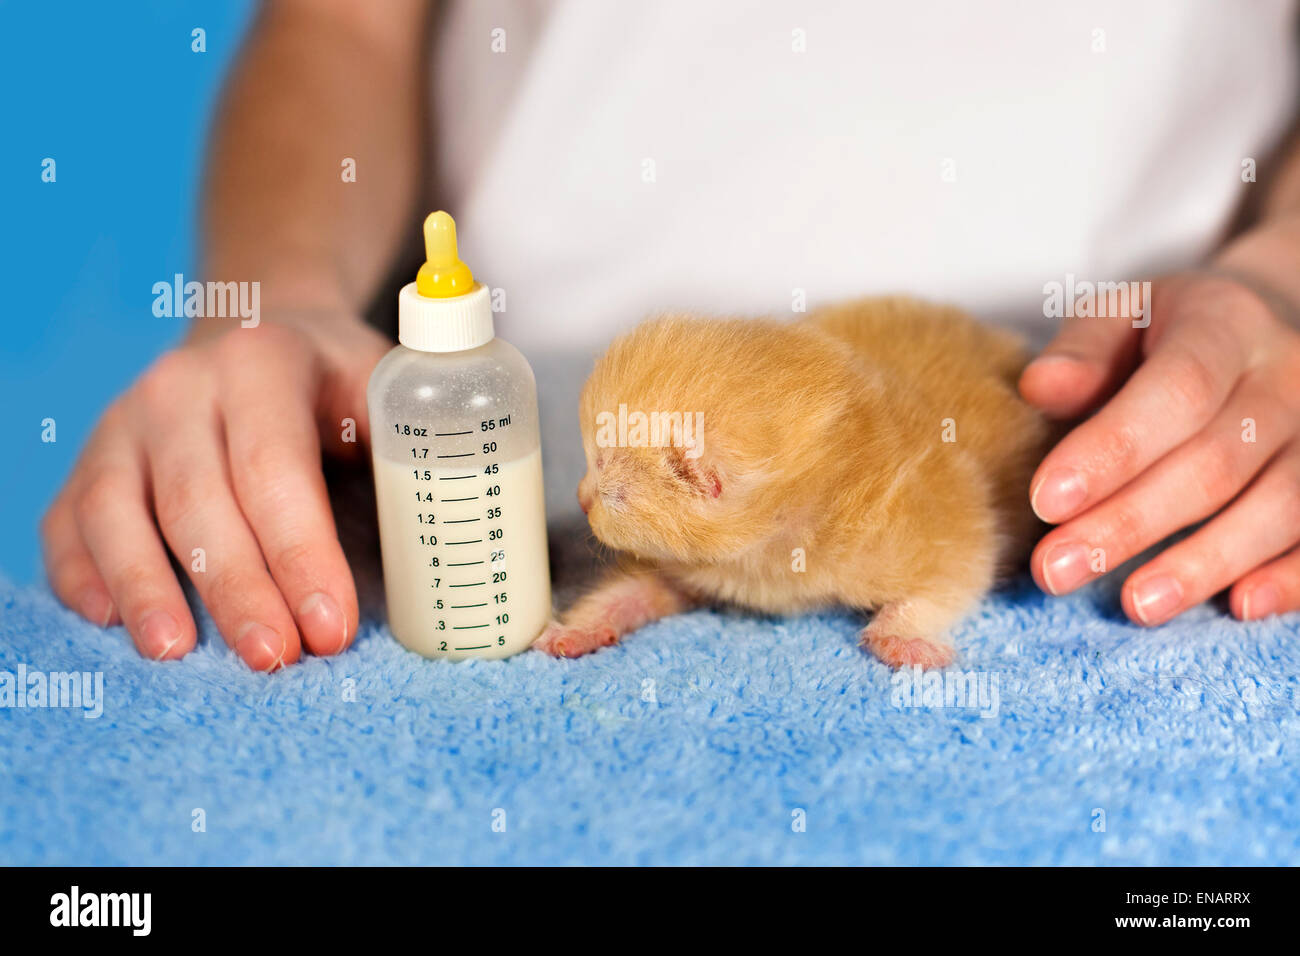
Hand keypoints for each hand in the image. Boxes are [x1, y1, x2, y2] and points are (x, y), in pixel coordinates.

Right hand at [41, 314, 390, 668]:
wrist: (261, 335)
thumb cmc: (337, 385)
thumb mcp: (384, 387)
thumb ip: (412, 448)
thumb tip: (462, 546)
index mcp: (263, 360)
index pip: (275, 465)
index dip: (300, 551)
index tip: (332, 626)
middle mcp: (181, 386)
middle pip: (199, 498)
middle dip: (238, 588)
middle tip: (275, 659)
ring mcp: (124, 422)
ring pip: (117, 510)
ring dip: (147, 589)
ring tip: (176, 655)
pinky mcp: (91, 459)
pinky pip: (69, 519)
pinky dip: (80, 572)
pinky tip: (105, 622)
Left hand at [1019, 270, 1299, 624]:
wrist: (1271, 323)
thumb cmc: (1168, 332)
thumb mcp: (1120, 316)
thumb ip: (1083, 351)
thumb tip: (1040, 387)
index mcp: (1226, 324)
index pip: (1177, 390)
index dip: (1112, 448)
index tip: (1046, 499)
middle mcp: (1287, 379)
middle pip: (1214, 463)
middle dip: (1129, 523)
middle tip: (1057, 569)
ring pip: (1277, 507)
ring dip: (1204, 562)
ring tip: (1136, 605)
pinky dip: (1290, 577)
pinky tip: (1238, 607)